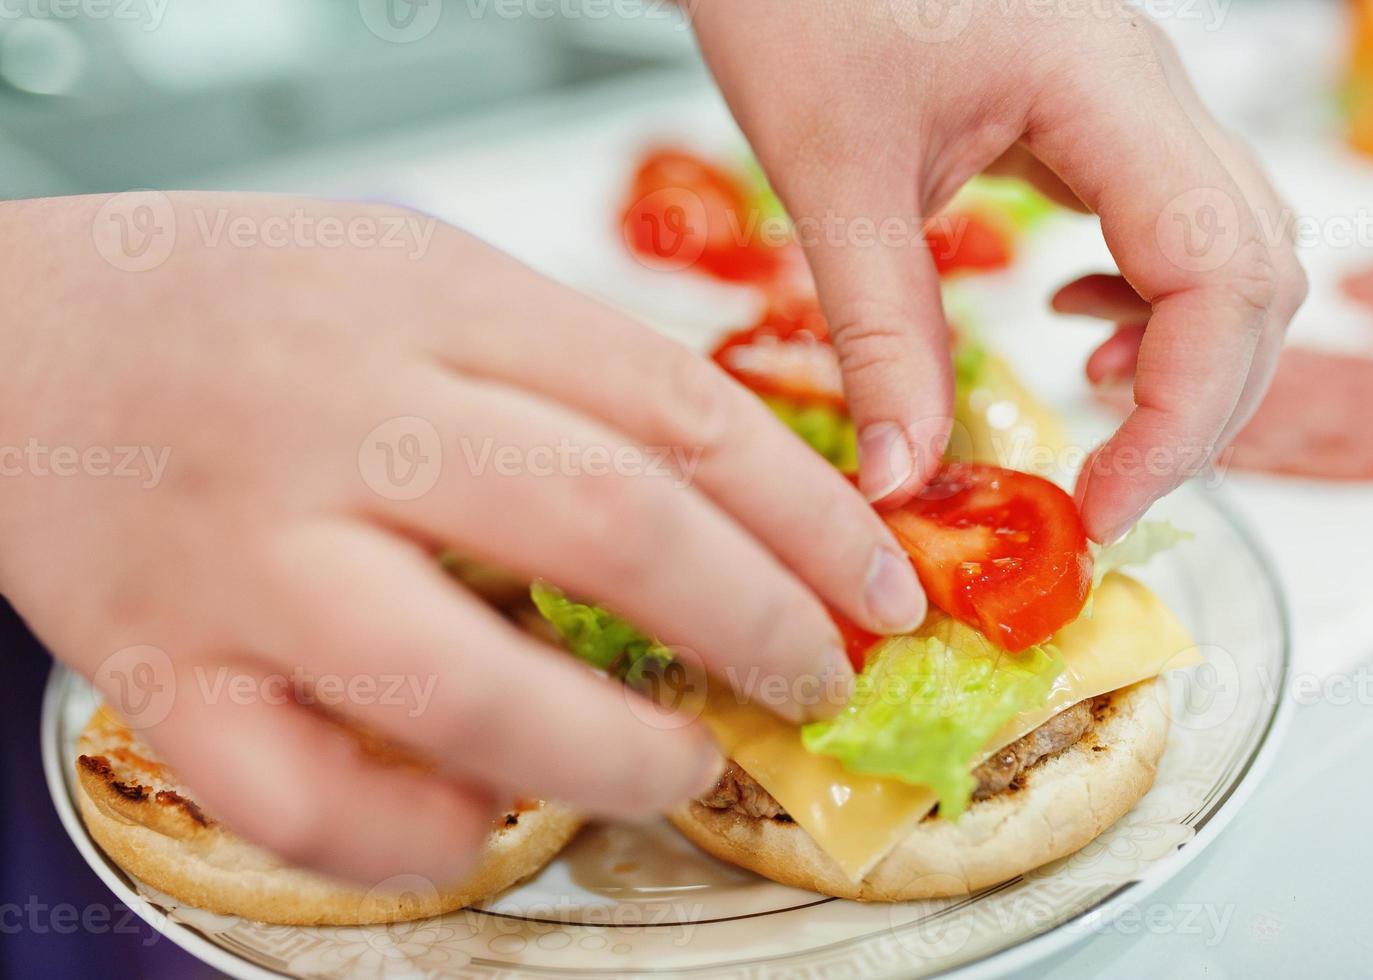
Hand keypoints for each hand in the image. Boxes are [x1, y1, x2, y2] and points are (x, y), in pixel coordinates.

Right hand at [0, 193, 925, 884]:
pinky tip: (485, 818)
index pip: (677, 412)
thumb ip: (561, 367)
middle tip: (814, 679)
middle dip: (755, 627)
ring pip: (468, 686)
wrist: (9, 334)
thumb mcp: (418, 272)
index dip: (807, 516)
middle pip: (610, 533)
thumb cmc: (234, 305)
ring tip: (682, 771)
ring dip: (612, 754)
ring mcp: (248, 552)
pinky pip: (306, 797)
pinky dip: (420, 835)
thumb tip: (725, 492)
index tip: (876, 582)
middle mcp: (346, 425)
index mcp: (432, 307)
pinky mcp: (162, 664)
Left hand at [690, 3, 1306, 539]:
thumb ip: (880, 336)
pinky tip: (1077, 320)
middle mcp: (1145, 91)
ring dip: (1185, 355)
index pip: (1221, 275)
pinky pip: (1171, 224)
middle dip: (1197, 404)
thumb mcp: (835, 178)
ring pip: (1229, 250)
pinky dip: (1147, 300)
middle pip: (1254, 273)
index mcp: (1105, 88)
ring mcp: (1129, 102)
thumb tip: (905, 479)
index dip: (1182, 415)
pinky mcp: (1094, 120)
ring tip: (1096, 407)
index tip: (1105, 500)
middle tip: (1106, 490)